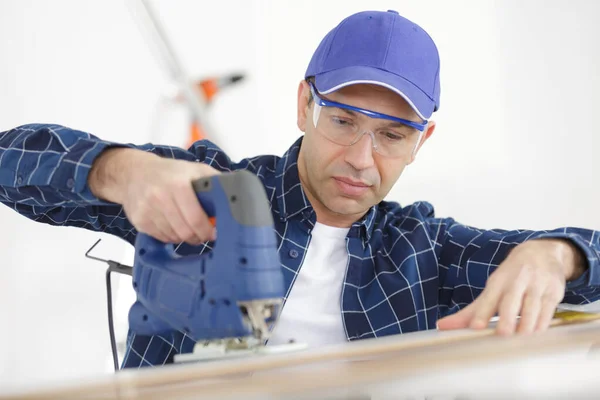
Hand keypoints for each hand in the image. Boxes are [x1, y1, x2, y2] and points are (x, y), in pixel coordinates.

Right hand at [89, 148, 219, 244]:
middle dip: (198, 236)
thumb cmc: (170, 172)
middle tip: (204, 234)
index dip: (208, 230)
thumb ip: (215, 182)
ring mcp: (147, 210)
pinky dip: (171, 236)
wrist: (135, 173)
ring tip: (188, 226)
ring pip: (174, 237)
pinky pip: (162, 238)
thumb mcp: (195, 169)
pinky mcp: (139, 221)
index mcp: (177, 185)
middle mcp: (160, 197)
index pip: (196, 218)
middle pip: (185, 232)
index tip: (214, 232)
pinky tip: (173, 225)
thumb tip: (235, 195)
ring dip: (185, 237)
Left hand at [437, 239, 584, 334]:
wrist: (541, 253)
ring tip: (520, 340)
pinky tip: (536, 334)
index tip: (475, 327)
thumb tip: (442, 326)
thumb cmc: (512, 276)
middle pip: (510, 302)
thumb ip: (470, 312)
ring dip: (526, 325)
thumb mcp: (492, 288)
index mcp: (498, 281)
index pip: (488, 299)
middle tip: (502, 334)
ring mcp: (536, 286)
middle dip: (507, 318)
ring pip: (531, 308)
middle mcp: (516, 281)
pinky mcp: (553, 292)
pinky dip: (542, 324)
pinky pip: (548, 311)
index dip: (482, 313)